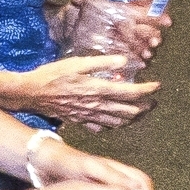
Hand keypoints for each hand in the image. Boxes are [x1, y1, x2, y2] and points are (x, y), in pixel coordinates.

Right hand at [3, 54, 160, 127]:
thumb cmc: (53, 75)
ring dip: (133, 118)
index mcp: (98, 89)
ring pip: (118, 122)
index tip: (157, 86)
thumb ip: (102, 63)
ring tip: (140, 112)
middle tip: (153, 101)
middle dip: (145, 106)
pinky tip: (115, 121)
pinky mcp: (80, 121)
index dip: (147, 90)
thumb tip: (124, 62)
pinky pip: (102, 127)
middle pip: (129, 111)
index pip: (131, 93)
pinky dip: (113, 125)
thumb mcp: (77, 63)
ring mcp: (89, 116)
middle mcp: (97, 106)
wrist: (32, 93)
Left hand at [51, 0, 168, 64]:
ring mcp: (123, 37)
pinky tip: (141, 63)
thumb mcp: (77, 4)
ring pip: (143, 42)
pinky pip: (132, 54)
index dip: (157, 15)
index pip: (145, 10)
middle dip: (153, 34)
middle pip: (147, 28)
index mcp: (122, 9)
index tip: (166, 21)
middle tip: (155, 41)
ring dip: (147, 47)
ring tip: (148, 53)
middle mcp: (126, 22)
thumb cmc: (73, 14)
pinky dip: (138, 58)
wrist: (64, 27)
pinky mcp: (118, 49)